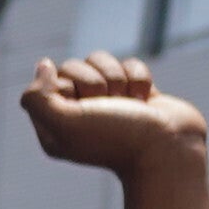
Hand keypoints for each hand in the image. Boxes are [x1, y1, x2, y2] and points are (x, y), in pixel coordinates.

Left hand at [17, 50, 206, 176]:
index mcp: (53, 126)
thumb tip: (43, 65)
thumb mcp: (64, 123)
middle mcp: (78, 114)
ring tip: (129, 104)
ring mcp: (108, 102)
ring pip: (102, 60)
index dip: (68, 85)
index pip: (49, 80)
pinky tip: (145, 101)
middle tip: (109, 106)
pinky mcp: (135, 92)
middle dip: (95, 81)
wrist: (170, 148)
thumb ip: (38, 97)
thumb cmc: (117, 138)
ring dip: (118, 78)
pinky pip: (130, 64)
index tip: (83, 106)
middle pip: (75, 66)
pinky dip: (139, 78)